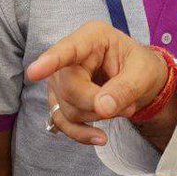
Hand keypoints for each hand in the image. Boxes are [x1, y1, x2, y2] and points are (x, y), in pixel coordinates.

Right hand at [26, 21, 170, 145]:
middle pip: (68, 87)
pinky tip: (99, 138)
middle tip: (127, 107)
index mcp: (92, 38)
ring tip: (122, 108)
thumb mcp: (143, 74)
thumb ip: (125, 88)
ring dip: (96, 117)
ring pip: (66, 108)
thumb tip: (102, 108)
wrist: (141, 80)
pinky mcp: (60, 98)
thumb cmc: (142, 68)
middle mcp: (71, 56)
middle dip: (96, 104)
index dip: (51, 61)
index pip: (68, 50)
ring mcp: (61, 78)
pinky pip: (62, 122)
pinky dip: (80, 133)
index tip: (34, 72)